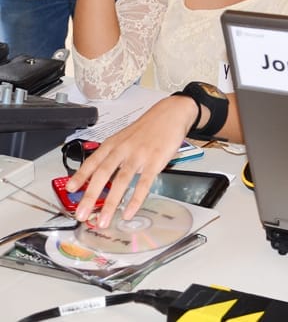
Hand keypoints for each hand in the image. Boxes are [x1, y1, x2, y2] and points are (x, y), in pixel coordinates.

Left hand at [66, 95, 198, 227]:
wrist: (171, 113)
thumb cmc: (147, 128)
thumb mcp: (125, 137)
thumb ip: (113, 154)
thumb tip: (100, 175)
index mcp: (113, 144)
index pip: (93, 161)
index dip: (80, 175)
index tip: (70, 189)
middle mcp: (123, 150)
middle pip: (103, 174)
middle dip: (90, 196)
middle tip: (81, 214)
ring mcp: (139, 156)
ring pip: (121, 181)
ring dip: (110, 203)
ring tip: (103, 221)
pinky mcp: (155, 162)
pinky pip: (143, 183)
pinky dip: (135, 200)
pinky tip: (129, 212)